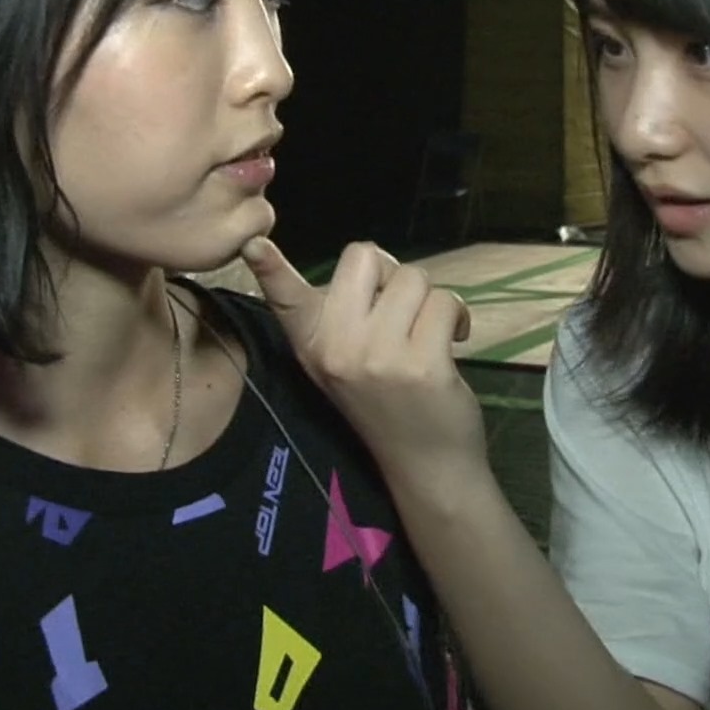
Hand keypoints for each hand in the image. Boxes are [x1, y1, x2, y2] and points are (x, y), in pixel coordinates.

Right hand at [240, 237, 487, 485]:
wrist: (425, 466)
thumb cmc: (386, 403)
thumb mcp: (344, 361)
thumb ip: (343, 315)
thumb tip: (373, 263)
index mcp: (312, 343)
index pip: (284, 296)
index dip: (269, 267)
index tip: (252, 243)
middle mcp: (335, 346)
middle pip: (366, 256)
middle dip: (393, 275)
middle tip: (402, 314)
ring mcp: (377, 356)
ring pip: (414, 277)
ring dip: (431, 300)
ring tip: (428, 335)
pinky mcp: (421, 364)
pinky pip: (445, 303)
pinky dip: (456, 318)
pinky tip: (452, 343)